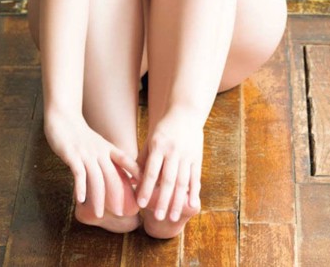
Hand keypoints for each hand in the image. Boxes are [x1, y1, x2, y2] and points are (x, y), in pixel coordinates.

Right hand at [44, 108, 140, 218]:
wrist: (63, 118)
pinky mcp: (72, 155)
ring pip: (96, 178)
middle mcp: (99, 151)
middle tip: (120, 213)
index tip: (145, 186)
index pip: (126, 160)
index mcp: (107, 148)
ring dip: (98, 197)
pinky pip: (78, 173)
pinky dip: (80, 187)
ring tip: (99, 214)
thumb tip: (115, 172)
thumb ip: (106, 156)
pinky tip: (80, 200)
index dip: (137, 172)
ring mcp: (86, 153)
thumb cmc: (79, 134)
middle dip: (117, 195)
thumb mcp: (97, 144)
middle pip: (112, 175)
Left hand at [136, 107, 203, 222]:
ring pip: (182, 182)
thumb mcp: (151, 140)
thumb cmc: (164, 128)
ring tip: (174, 217)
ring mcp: (187, 155)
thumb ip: (143, 160)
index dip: (147, 188)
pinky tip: (192, 204)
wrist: (186, 112)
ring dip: (178, 201)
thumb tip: (132, 181)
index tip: (141, 204)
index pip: (152, 171)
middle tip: (158, 218)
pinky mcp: (197, 157)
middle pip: (168, 180)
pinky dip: (194, 191)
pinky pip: (195, 177)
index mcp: (159, 146)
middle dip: (163, 200)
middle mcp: (173, 151)